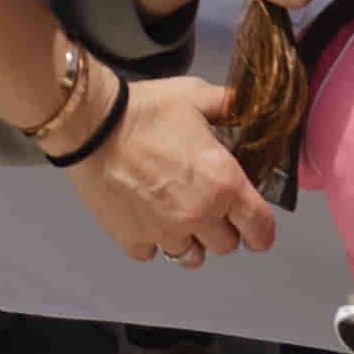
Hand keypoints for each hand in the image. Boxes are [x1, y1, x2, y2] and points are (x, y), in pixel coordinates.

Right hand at [62, 69, 277, 270]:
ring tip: (178, 216)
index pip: (260, 229)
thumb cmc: (146, 109)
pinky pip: (152, 253)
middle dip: (222, 228)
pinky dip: (151, 240)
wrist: (92, 124)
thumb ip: (229, 106)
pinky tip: (145, 215)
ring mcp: (164, 232)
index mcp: (224, 184)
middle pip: (227, 246)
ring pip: (191, 257)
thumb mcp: (196, 96)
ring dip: (190, 240)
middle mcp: (199, 215)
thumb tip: (248, 106)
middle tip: (208, 205)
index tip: (254, 225)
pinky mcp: (132, 239)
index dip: (261, 230)